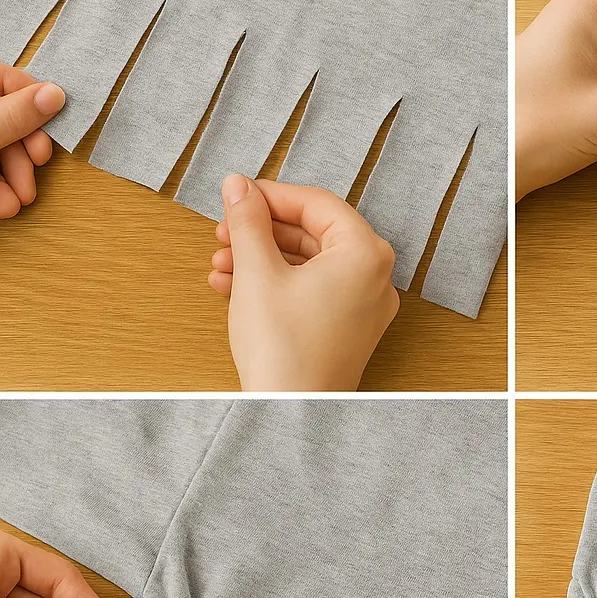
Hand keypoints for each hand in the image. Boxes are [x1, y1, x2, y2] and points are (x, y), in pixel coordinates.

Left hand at [0, 65, 64, 217]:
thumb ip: (17, 114)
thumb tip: (55, 95)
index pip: (10, 82)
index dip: (33, 115)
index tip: (43, 145)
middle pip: (8, 123)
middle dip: (22, 162)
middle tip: (29, 185)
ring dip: (11, 182)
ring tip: (12, 206)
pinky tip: (1, 204)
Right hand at [209, 176, 399, 390]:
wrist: (291, 411)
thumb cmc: (283, 347)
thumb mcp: (257, 272)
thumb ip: (248, 221)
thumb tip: (238, 186)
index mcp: (366, 254)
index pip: (318, 204)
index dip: (271, 196)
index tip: (236, 196)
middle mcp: (375, 278)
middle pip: (313, 233)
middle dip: (262, 232)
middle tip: (223, 231)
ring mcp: (364, 306)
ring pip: (308, 264)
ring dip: (260, 259)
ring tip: (220, 265)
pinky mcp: (348, 329)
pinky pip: (312, 291)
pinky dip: (275, 284)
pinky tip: (231, 287)